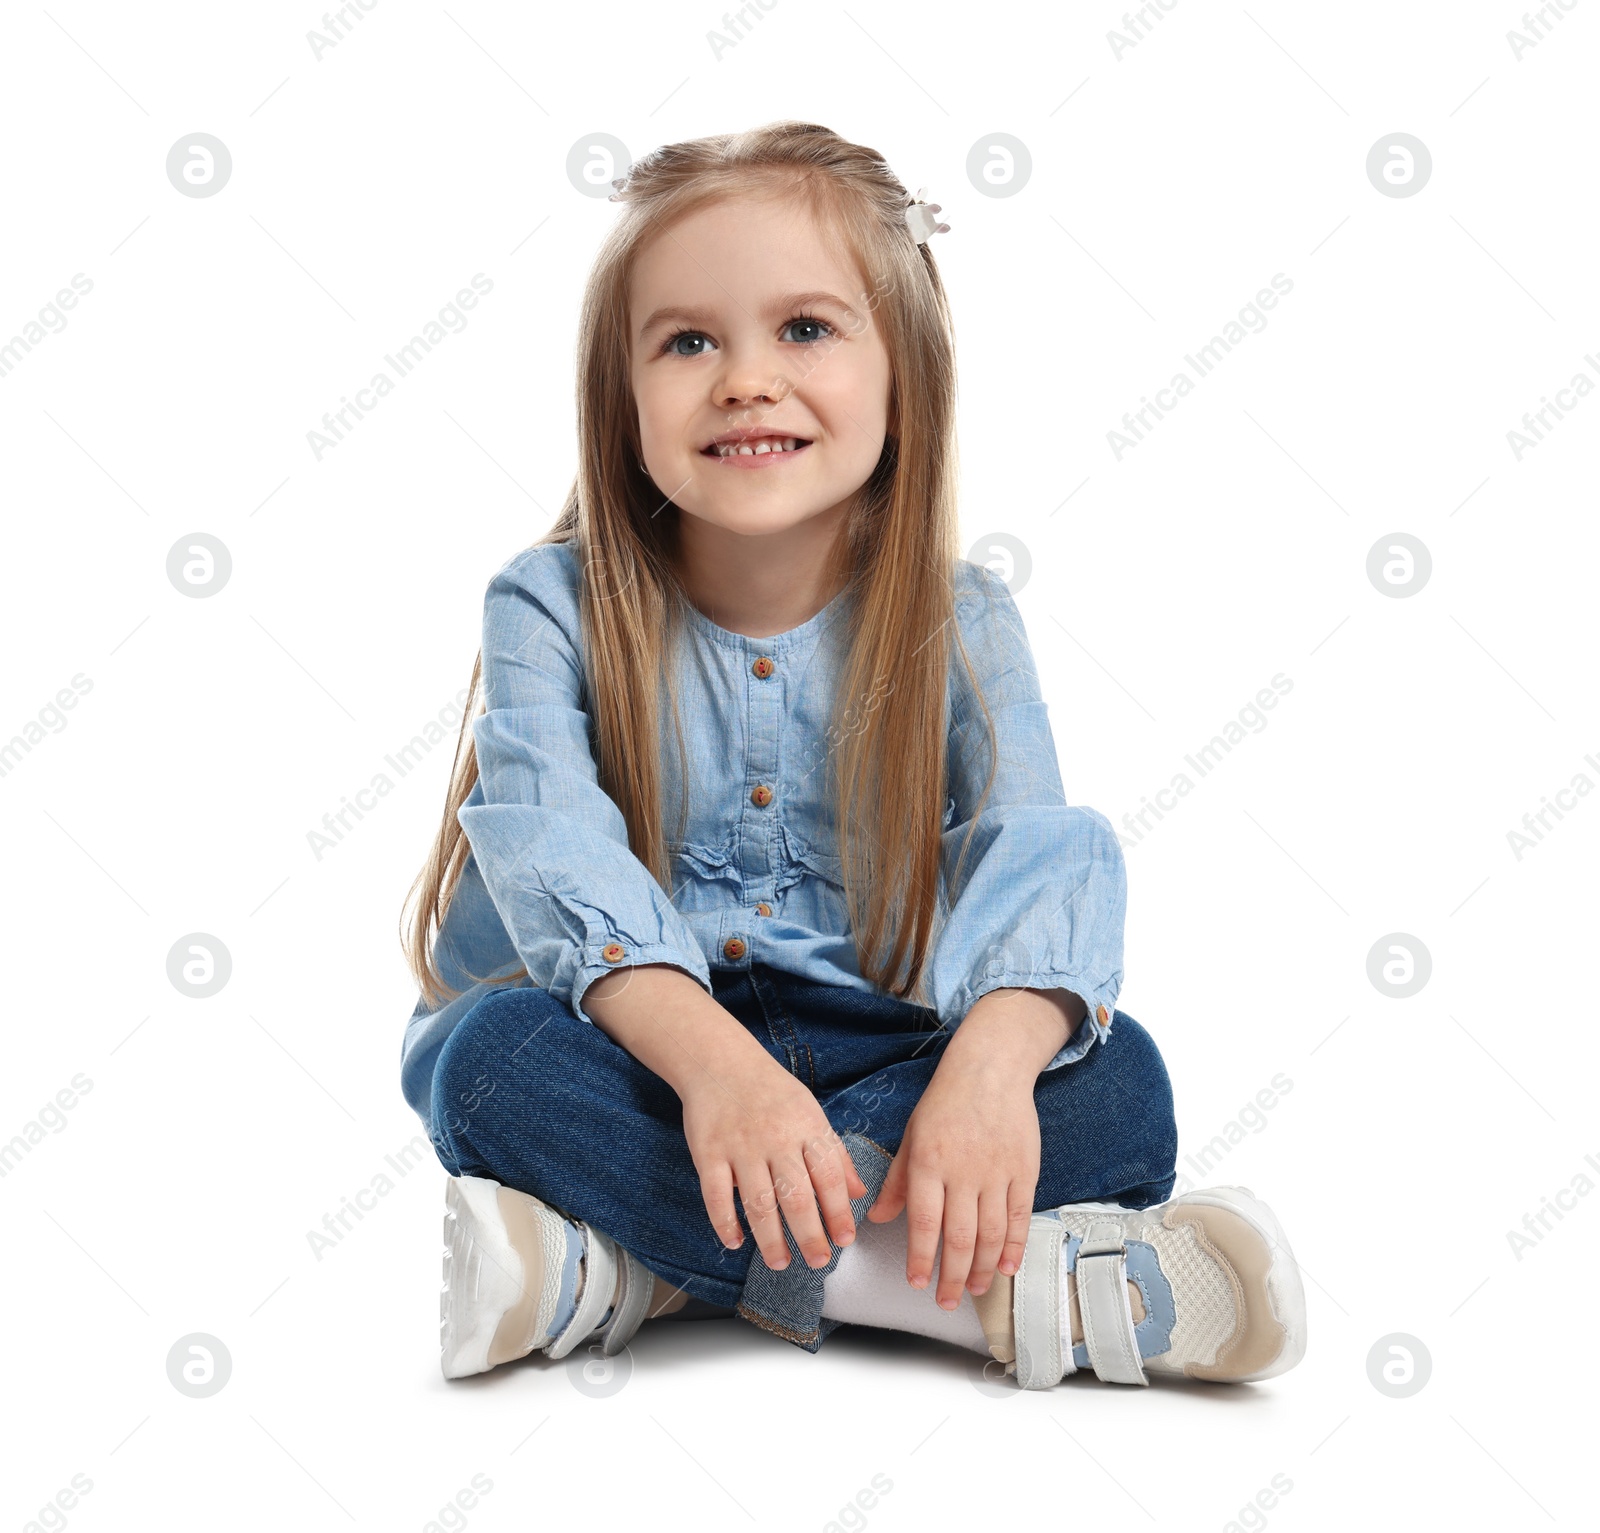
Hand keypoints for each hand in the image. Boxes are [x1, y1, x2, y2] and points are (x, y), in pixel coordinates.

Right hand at [680, 1052, 866, 1271]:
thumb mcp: (811, 1112)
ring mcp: (740, 1147)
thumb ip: (835, 1154)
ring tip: (780, 1263)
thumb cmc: (771, 1091)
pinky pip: (717, 1195)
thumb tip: (859, 1193)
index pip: (829, 1176)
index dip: (839, 1212)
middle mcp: (775, 1139)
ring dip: (771, 1239)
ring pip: (758, 1203)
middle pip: (796, 1197)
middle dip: (810, 1235)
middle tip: (818, 1262)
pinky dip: (725, 1222)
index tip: (845, 1240)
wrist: (721, 1062)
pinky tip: (735, 1241)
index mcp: (806, 1127)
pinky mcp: (709, 1153)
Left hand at [866, 987, 1079, 1308]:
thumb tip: (875, 1218)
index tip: (916, 1282)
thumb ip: (897, 1181)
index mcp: (929, 1163)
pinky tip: (1006, 1267)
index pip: (923, 1222)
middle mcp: (963, 1171)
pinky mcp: (1023, 1170)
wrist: (989, 1069)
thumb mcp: (911, 1136)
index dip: (920, 1258)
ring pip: (991, 1233)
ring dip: (983, 1268)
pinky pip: (1020, 1216)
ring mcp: (996, 1172)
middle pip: (960, 1237)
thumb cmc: (944, 1103)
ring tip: (974, 1289)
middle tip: (946, 1301)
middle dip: (952, 1276)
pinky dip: (1014, 1245)